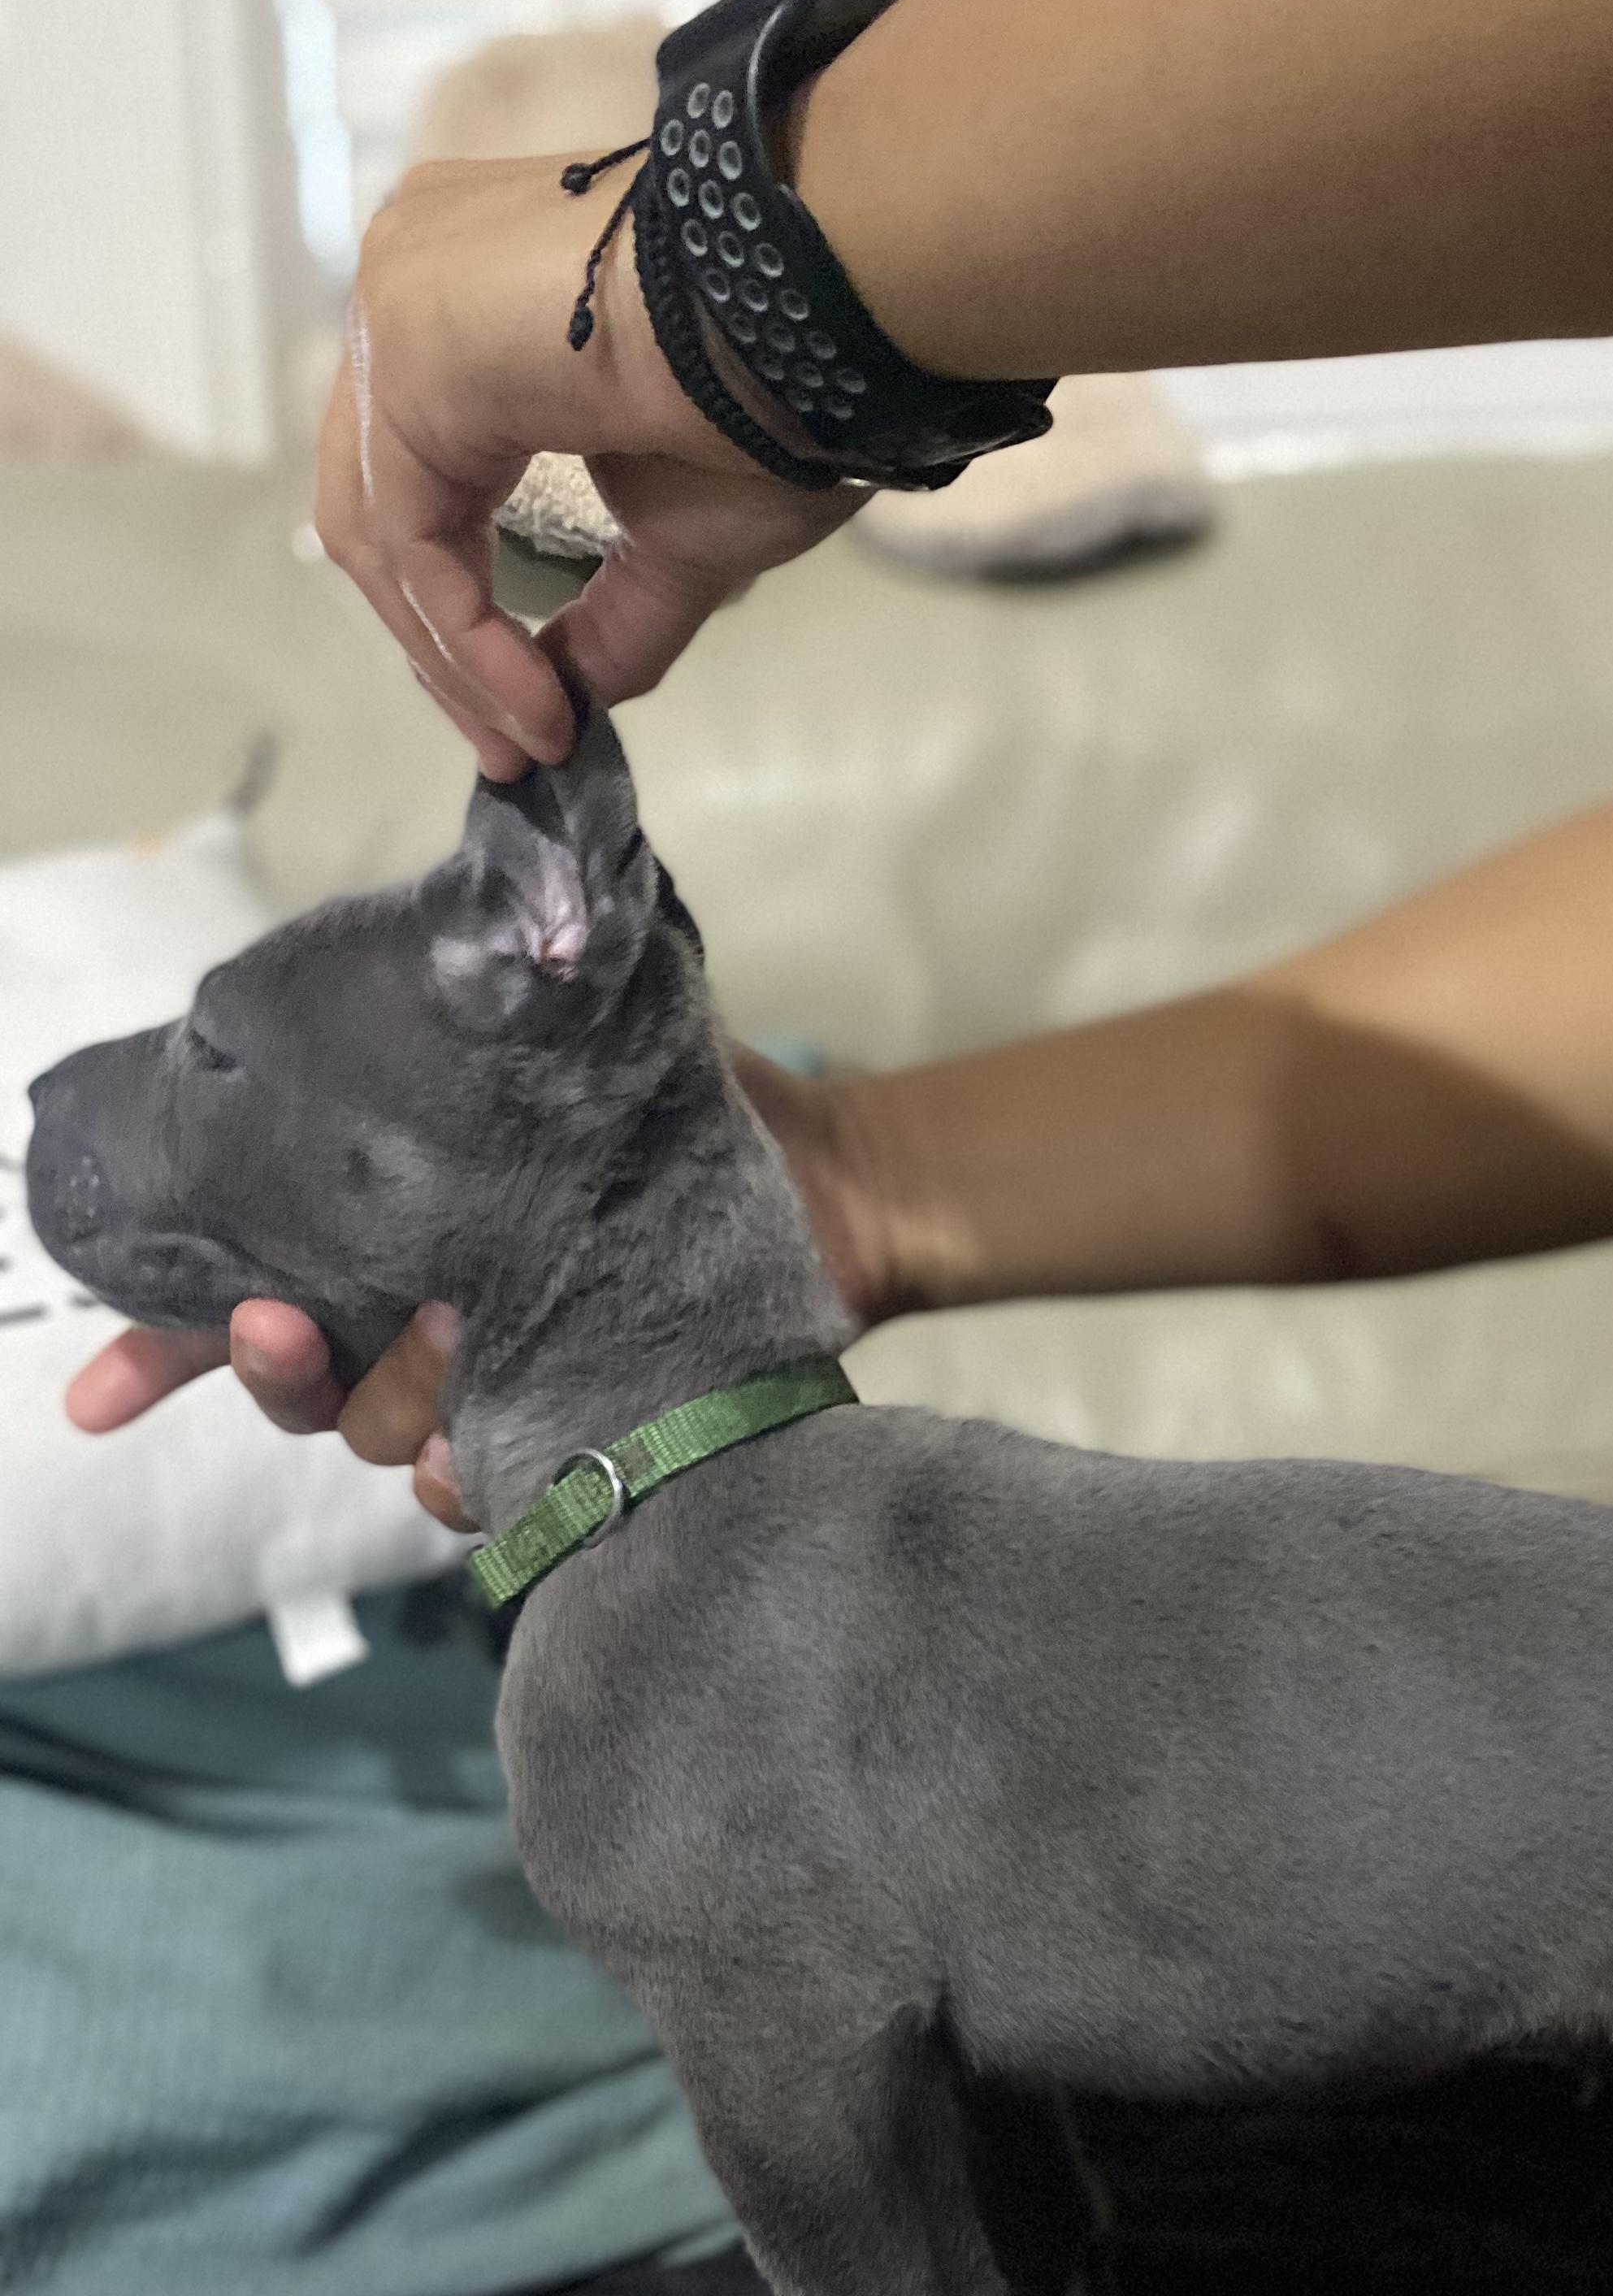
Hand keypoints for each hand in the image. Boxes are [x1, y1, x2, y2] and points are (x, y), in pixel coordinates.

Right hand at [59, 1055, 906, 1529]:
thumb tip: (494, 803)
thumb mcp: (566, 1030)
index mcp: (392, 1233)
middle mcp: (423, 1321)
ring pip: (372, 1436)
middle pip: (293, 1381)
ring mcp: (490, 1387)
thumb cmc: (693, 1104)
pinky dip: (460, 1474)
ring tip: (432, 1341)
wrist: (835, 1189)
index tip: (94, 1395)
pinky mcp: (565, 1437)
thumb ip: (484, 972)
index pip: (245, 1297)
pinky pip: (475, 1492)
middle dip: (269, 1362)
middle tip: (280, 1322)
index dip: (160, 1348)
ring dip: (376, 1401)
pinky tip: (469, 1450)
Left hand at [319, 153, 864, 776]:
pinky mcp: (407, 344)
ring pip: (380, 528)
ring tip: (533, 735)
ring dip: (454, 659)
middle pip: (381, 507)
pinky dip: (464, 632)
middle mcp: (413, 284)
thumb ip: (610, 619)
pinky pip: (409, 532)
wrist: (810, 309)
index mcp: (470, 304)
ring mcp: (400, 301)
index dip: (465, 619)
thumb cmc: (773, 389)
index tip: (535, 724)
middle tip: (514, 748)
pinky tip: (534, 697)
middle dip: (444, 651)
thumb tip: (566, 710)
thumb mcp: (683, 536)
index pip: (420, 479)